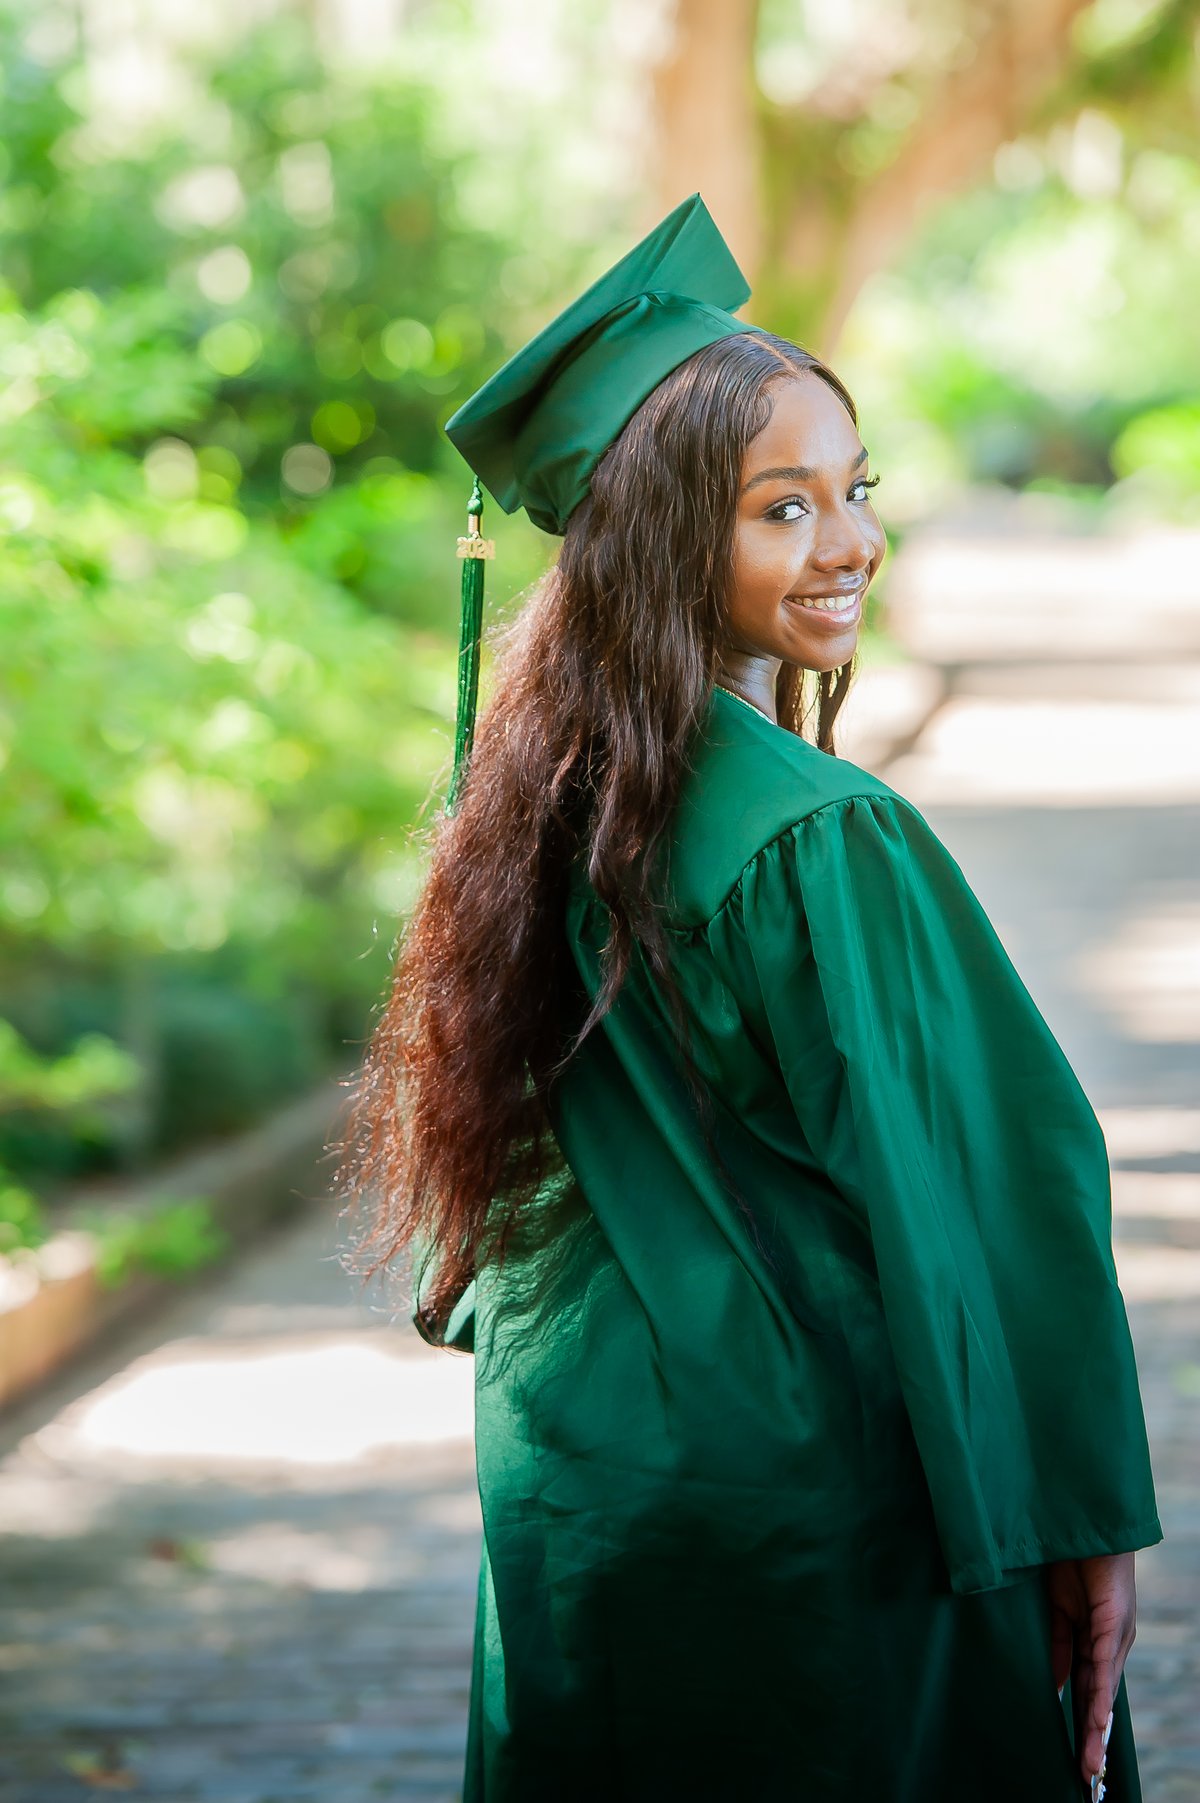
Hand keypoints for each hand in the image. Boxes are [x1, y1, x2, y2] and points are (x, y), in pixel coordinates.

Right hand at [1045, 1551, 1135, 1793]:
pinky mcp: (1113, 1618)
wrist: (1082, 1515)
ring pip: (1104, 1688)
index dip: (1082, 1721)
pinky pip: (1103, 1662)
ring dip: (1097, 1727)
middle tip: (1086, 1776)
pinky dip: (1099, 1693)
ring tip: (1092, 1763)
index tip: (1076, 1755)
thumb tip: (1049, 1681)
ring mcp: (1114, 1630)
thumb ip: (1054, 1643)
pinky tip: (1096, 1719)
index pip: (1086, 1687)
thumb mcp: (1054, 1607)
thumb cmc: (1065, 1552)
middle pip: (1099, 1696)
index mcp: (1092, 1634)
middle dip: (1092, 1738)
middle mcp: (1109, 1638)